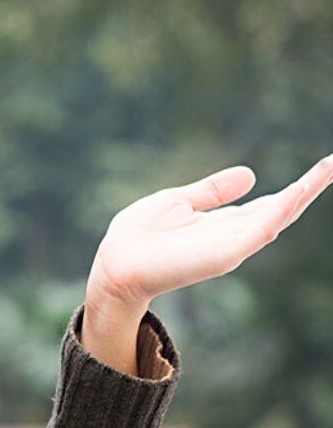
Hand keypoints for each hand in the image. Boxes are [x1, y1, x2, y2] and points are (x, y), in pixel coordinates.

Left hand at [82, 154, 332, 374]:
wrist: (117, 262)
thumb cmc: (139, 235)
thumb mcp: (180, 201)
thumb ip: (214, 190)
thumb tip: (251, 173)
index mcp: (225, 223)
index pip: (271, 202)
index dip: (300, 185)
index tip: (326, 165)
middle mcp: (235, 235)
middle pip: (284, 208)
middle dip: (313, 187)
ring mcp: (233, 245)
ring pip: (279, 216)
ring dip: (306, 193)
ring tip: (329, 168)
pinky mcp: (225, 253)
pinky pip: (260, 229)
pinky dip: (281, 210)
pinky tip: (301, 190)